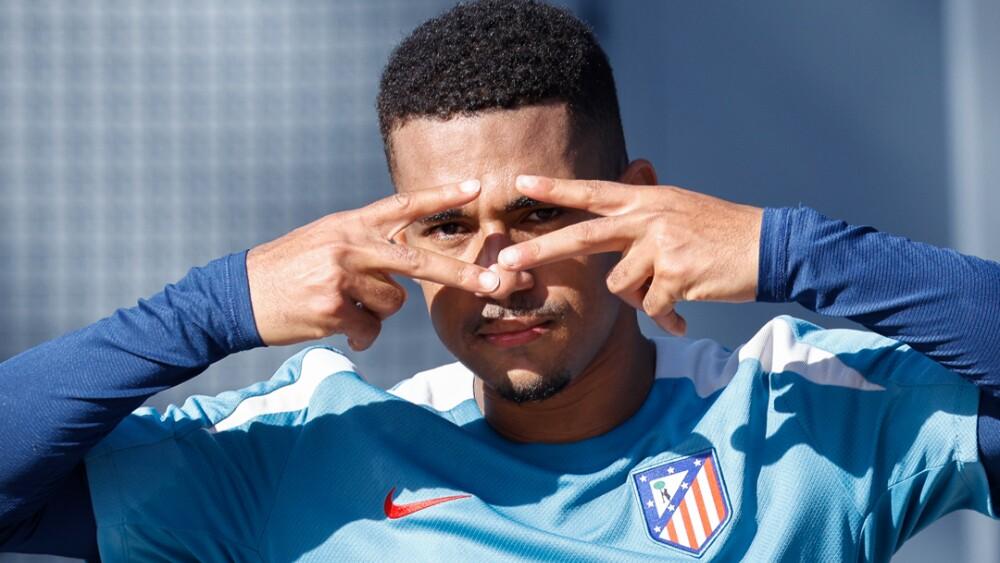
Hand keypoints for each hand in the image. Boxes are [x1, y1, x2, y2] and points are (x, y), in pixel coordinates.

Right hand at [247, 180, 500, 348]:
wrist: (238, 295)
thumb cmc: (288, 269)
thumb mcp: (325, 240)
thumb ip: (365, 243)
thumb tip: (406, 260)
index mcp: (351, 224)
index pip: (404, 205)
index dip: (442, 196)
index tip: (477, 187)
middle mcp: (350, 245)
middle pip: (419, 261)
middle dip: (461, 275)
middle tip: (496, 283)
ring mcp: (342, 277)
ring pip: (392, 303)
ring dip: (376, 311)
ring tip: (341, 305)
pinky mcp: (333, 309)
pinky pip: (369, 330)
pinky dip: (359, 335)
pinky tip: (335, 326)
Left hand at [496, 176, 762, 335]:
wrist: (770, 246)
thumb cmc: (722, 234)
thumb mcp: (679, 211)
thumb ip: (642, 222)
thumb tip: (613, 262)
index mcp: (647, 200)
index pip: (592, 191)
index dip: (556, 188)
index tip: (520, 183)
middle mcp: (649, 218)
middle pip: (583, 236)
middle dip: (541, 251)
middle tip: (505, 261)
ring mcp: (661, 245)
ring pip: (622, 287)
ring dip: (642, 299)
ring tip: (672, 294)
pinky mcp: (675, 275)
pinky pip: (652, 309)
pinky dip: (667, 318)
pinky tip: (684, 317)